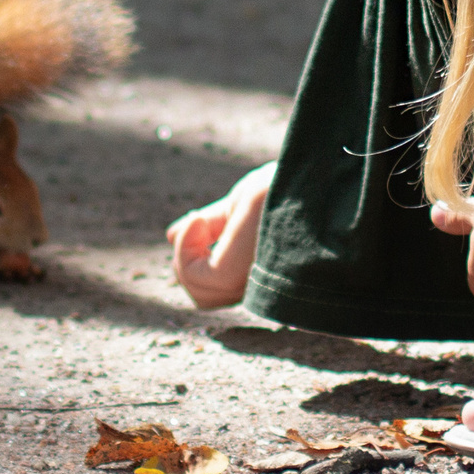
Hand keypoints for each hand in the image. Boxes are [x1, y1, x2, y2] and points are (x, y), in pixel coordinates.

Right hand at [166, 162, 274, 308]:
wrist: (303, 177)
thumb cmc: (282, 186)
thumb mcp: (239, 205)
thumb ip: (210, 225)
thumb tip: (170, 237)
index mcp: (257, 273)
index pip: (214, 290)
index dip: (194, 260)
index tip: (198, 220)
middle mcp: (255, 284)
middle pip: (204, 297)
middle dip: (187, 262)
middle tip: (196, 221)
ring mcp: (246, 283)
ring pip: (198, 291)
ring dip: (185, 256)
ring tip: (198, 221)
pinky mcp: (235, 274)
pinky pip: (194, 276)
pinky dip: (186, 249)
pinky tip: (198, 221)